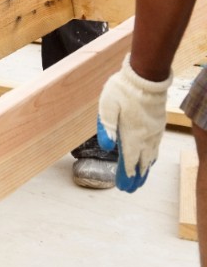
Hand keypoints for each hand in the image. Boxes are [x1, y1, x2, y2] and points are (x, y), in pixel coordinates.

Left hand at [96, 57, 172, 191]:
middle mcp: (146, 136)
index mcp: (132, 134)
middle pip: (142, 161)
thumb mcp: (107, 106)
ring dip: (146, 168)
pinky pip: (157, 145)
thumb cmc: (122, 90)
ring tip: (142, 178)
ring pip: (152, 154)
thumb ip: (106, 127)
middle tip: (132, 188)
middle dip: (137, 176)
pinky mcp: (159, 124)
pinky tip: (152, 158)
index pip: (130, 159)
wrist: (146, 77)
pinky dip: (153, 155)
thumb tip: (106, 147)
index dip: (127, 173)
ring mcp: (154, 131)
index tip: (125, 185)